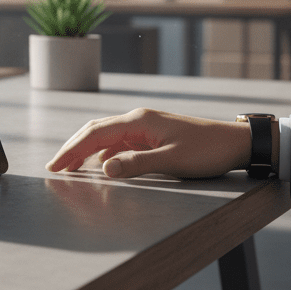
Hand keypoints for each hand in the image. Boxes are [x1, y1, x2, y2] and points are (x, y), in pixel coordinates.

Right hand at [46, 108, 252, 178]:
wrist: (235, 143)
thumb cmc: (207, 151)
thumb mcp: (172, 161)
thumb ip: (136, 164)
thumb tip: (103, 169)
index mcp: (138, 121)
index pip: (94, 134)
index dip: (72, 150)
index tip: (55, 166)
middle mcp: (137, 120)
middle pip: (95, 131)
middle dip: (72, 148)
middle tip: (55, 167)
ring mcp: (144, 127)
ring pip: (105, 136)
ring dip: (86, 151)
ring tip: (71, 168)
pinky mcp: (151, 135)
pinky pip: (119, 142)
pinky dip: (103, 153)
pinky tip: (101, 165)